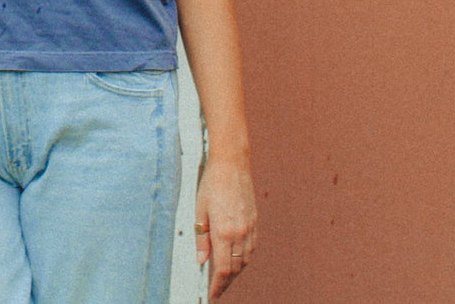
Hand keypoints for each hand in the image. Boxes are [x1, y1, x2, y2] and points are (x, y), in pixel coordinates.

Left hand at [195, 157, 257, 297]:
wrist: (232, 164)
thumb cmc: (212, 183)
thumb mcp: (199, 209)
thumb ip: (201, 238)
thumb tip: (201, 260)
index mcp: (224, 231)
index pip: (222, 269)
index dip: (217, 285)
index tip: (212, 293)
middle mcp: (240, 233)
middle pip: (235, 268)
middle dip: (225, 281)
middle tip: (216, 288)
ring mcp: (250, 228)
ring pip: (245, 260)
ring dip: (235, 271)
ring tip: (224, 277)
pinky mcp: (255, 223)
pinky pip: (252, 249)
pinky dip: (244, 259)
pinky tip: (237, 260)